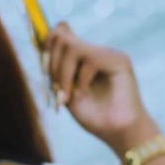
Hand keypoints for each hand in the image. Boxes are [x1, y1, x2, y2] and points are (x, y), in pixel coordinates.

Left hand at [44, 22, 158, 153]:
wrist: (117, 132)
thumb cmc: (93, 116)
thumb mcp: (66, 92)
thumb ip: (55, 71)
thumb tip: (44, 43)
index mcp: (83, 58)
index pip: (61, 32)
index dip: (46, 42)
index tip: (43, 66)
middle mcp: (96, 52)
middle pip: (62, 38)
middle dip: (51, 64)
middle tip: (57, 88)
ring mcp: (109, 54)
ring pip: (73, 47)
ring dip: (63, 73)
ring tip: (67, 93)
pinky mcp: (120, 60)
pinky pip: (91, 60)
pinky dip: (81, 79)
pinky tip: (84, 93)